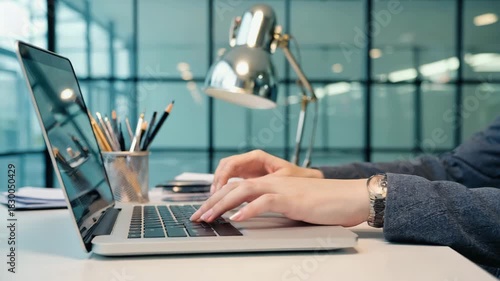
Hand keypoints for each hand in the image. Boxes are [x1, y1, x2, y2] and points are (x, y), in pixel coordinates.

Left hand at [191, 176, 369, 226]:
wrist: (349, 197)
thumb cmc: (324, 202)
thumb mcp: (293, 203)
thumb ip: (274, 206)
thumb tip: (254, 216)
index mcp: (272, 181)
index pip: (237, 186)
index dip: (217, 198)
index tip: (204, 211)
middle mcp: (273, 181)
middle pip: (234, 187)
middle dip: (212, 202)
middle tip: (197, 216)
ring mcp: (282, 188)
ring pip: (244, 191)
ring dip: (223, 205)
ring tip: (209, 218)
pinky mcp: (292, 199)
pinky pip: (265, 202)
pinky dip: (249, 210)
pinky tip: (237, 218)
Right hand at [211, 150, 323, 193]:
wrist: (308, 181)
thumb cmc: (299, 178)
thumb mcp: (283, 181)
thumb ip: (267, 185)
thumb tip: (252, 190)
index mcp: (257, 157)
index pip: (231, 164)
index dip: (222, 178)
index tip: (218, 191)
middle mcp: (250, 161)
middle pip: (224, 168)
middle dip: (215, 183)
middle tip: (211, 199)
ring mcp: (248, 169)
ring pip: (225, 174)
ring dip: (218, 187)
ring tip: (214, 201)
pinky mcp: (249, 179)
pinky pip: (231, 182)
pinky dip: (224, 190)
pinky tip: (222, 201)